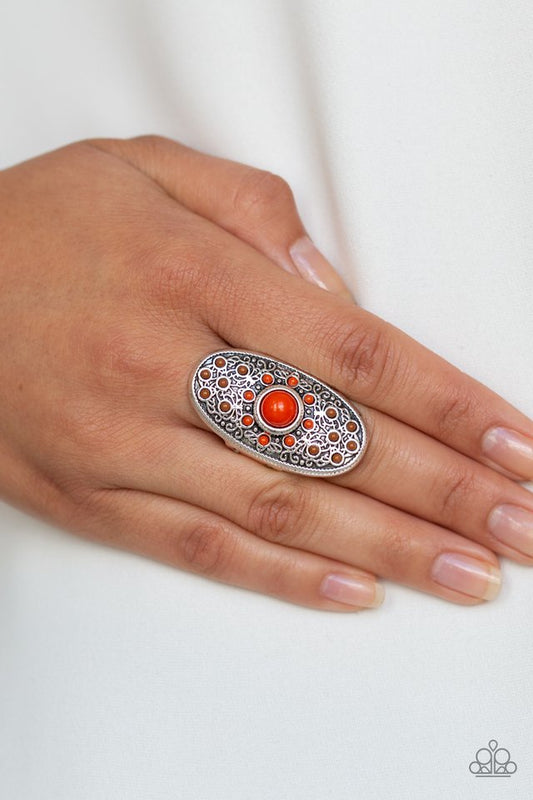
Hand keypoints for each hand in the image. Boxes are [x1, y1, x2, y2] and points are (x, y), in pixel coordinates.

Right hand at [1, 135, 532, 610]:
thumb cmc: (36, 223)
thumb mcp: (143, 168)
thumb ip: (255, 212)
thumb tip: (338, 289)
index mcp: (193, 275)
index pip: (358, 354)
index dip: (451, 406)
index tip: (516, 445)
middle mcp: (164, 366)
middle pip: (339, 444)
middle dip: (448, 492)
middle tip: (522, 530)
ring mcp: (124, 443)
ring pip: (281, 511)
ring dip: (389, 549)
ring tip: (469, 576)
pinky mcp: (89, 496)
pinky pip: (198, 548)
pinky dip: (283, 579)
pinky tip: (354, 593)